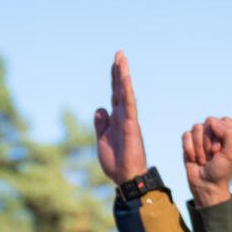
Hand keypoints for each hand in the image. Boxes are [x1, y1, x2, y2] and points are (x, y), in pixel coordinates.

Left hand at [93, 52, 147, 185]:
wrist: (125, 177)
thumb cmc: (116, 162)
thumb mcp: (102, 139)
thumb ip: (101, 124)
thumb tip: (100, 108)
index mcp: (117, 119)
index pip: (115, 95)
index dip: (114, 79)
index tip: (114, 63)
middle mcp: (124, 116)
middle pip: (121, 89)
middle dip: (119, 71)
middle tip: (119, 53)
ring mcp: (128, 119)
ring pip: (126, 93)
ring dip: (123, 75)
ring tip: (121, 58)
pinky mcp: (131, 125)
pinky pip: (129, 104)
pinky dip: (127, 90)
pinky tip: (125, 77)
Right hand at [181, 118, 231, 209]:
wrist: (206, 185)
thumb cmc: (221, 170)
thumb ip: (228, 133)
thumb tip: (211, 121)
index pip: (225, 121)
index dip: (221, 134)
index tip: (221, 150)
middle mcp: (218, 132)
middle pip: (209, 123)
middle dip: (209, 142)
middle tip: (213, 156)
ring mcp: (203, 136)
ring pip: (196, 128)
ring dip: (199, 148)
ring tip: (204, 159)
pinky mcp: (190, 141)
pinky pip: (186, 135)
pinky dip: (189, 149)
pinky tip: (194, 158)